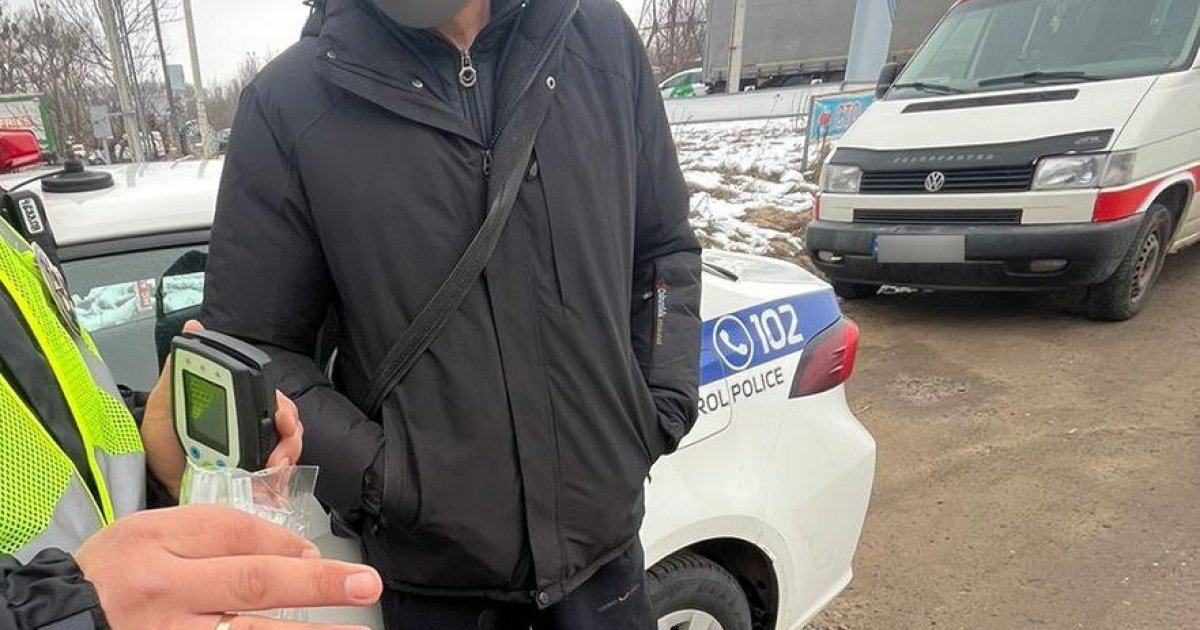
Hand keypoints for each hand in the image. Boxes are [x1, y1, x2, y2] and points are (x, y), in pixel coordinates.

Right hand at [77, 506, 380, 629]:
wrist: (61, 619)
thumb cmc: (114, 572)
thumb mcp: (153, 532)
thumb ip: (219, 533)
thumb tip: (297, 550)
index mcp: (158, 543)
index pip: (237, 533)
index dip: (287, 542)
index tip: (320, 552)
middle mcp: (165, 592)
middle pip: (253, 584)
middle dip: (315, 583)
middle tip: (364, 585)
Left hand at [142, 320, 304, 497]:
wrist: (151, 482)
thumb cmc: (159, 442)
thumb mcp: (164, 403)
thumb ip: (179, 369)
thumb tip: (193, 329)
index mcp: (235, 407)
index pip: (271, 401)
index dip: (284, 410)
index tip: (283, 420)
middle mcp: (249, 429)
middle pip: (289, 428)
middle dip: (291, 439)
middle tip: (280, 454)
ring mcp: (253, 456)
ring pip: (288, 453)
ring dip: (286, 461)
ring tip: (272, 472)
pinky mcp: (251, 482)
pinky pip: (276, 481)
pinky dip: (278, 484)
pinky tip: (267, 487)